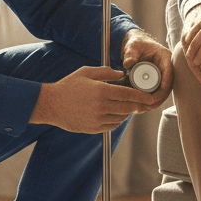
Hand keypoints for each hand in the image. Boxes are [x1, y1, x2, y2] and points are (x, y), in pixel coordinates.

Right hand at [30, 66, 155, 133]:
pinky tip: (116, 113)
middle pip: (128, 107)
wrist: (51, 104)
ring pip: (121, 117)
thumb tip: (121, 74)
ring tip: (126, 105)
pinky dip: (117, 120)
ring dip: (127, 112)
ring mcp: (97, 119)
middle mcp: (101, 107)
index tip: (149, 97)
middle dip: (137, 105)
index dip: (141, 96)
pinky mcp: (93, 128)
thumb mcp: (86, 72)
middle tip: (141, 102)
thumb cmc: (68, 86)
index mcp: (101, 91)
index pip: (128, 95)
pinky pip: (112, 125)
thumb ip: (106, 72)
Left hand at [121, 28, 173, 107]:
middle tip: (148, 104)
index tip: (161, 90)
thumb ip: (130, 54)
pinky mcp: (158, 82)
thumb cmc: (136, 44)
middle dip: (159, 97)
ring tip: (143, 108)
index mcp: (165, 57)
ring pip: (163, 92)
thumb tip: (127, 63)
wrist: (135, 46)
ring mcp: (163, 76)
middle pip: (168, 85)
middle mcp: (167, 67)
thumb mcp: (132, 47)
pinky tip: (143, 107)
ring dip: (155, 101)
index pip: (169, 70)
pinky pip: (157, 93)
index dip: (166, 81)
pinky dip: (151, 101)